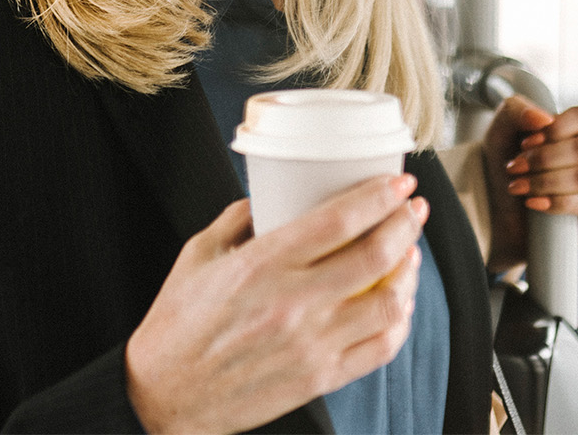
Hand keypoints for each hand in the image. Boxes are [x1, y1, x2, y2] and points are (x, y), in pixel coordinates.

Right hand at [124, 174, 427, 433]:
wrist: (164, 394)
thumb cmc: (176, 325)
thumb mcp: (198, 255)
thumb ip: (237, 220)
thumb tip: (268, 197)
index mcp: (262, 265)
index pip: (339, 220)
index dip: (379, 196)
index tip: (398, 182)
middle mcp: (293, 303)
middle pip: (375, 255)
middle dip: (406, 223)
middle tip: (413, 207)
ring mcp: (311, 345)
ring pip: (388, 303)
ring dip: (409, 272)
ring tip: (409, 253)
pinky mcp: (319, 379)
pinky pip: (379, 349)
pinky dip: (399, 322)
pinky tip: (398, 304)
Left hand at [483, 98, 577, 274]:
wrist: (503, 217)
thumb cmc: (509, 172)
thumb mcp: (499, 133)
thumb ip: (516, 111)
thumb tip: (545, 118)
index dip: (555, 129)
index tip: (525, 143)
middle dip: (543, 160)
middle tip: (515, 169)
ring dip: (545, 182)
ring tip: (519, 188)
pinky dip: (559, 202)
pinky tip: (535, 203)